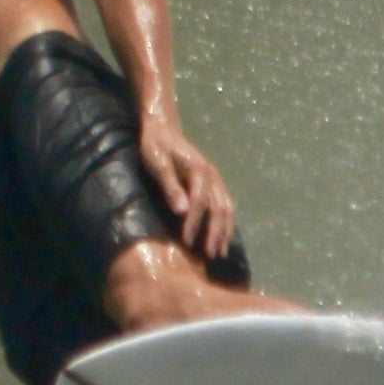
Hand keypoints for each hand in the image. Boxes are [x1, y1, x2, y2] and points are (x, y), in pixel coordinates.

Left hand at [138, 114, 238, 262]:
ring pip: (226, 208)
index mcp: (199, 169)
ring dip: (224, 231)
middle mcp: (212, 175)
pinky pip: (225, 206)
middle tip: (209, 255)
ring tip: (218, 253)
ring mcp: (216, 179)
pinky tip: (221, 238)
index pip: (200, 201)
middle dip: (215, 233)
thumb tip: (182, 211)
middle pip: (219, 208)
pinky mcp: (214, 184)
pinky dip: (226, 224)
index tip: (186, 242)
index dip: (194, 223)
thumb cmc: (156, 146)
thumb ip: (170, 186)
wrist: (163, 128)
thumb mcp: (157, 163)